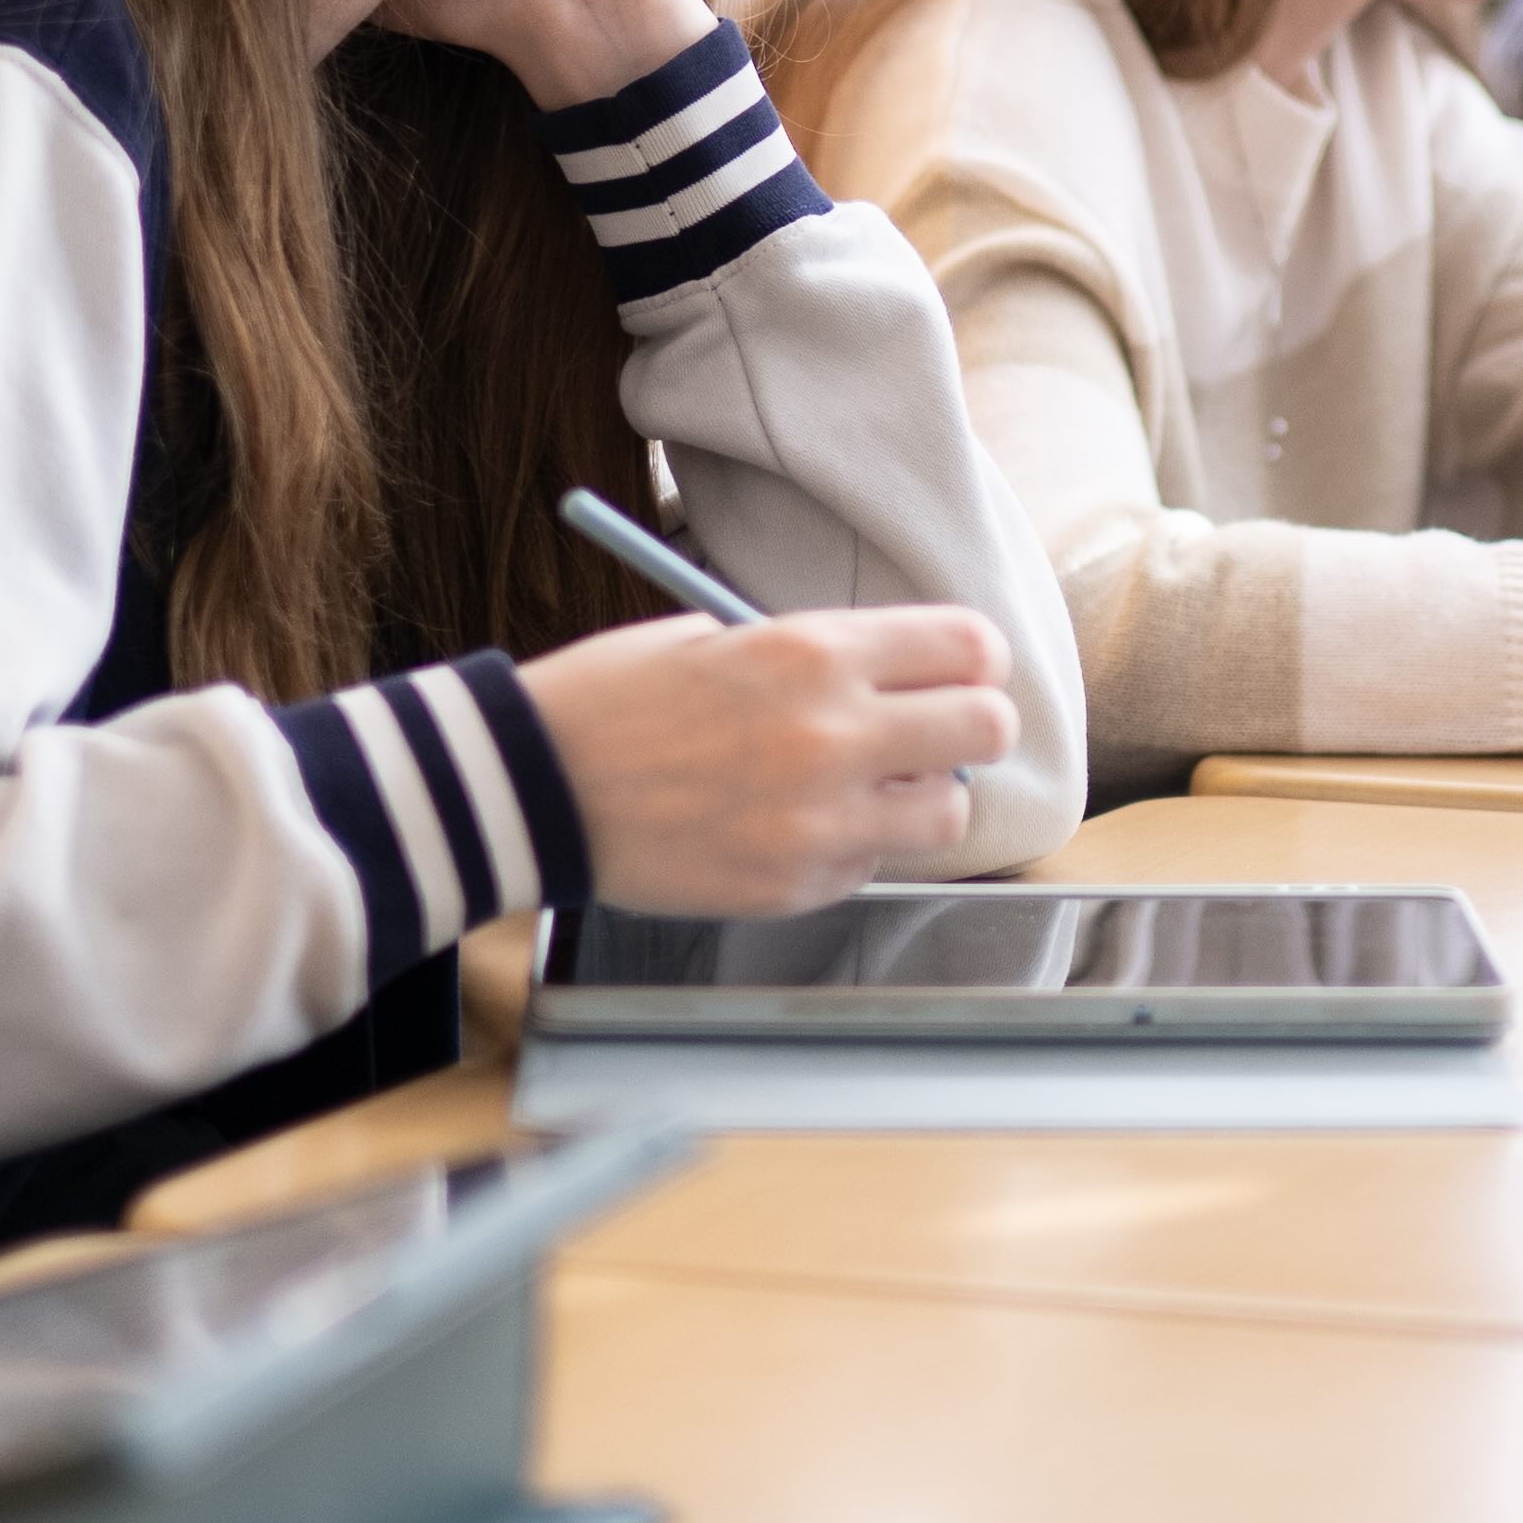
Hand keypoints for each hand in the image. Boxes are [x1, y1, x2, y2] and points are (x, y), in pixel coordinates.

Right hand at [515, 607, 1027, 912]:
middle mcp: (833, 733)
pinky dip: (850, 849)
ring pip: (948, 812)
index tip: (961, 672)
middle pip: (987, 728)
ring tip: (863, 789)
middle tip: (935, 733)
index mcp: (813, 651)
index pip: (969, 646)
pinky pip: (872, 866)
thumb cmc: (615, 701)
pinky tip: (790, 827)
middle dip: (970, 727)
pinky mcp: (798, 884)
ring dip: (919, 798)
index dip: (974, 661)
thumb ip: (816, 658)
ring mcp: (821, 819)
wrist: (535, 789)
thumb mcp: (718, 638)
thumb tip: (894, 682)